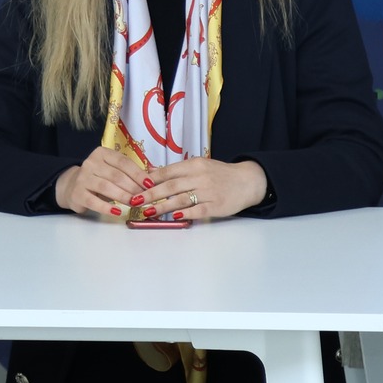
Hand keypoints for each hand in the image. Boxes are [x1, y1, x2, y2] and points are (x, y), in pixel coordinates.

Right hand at [54, 147, 147, 218]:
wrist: (72, 186)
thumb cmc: (99, 178)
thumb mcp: (112, 171)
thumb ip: (130, 172)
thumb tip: (155, 176)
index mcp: (102, 153)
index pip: (123, 162)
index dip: (138, 173)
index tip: (150, 184)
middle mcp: (91, 163)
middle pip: (116, 175)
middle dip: (133, 187)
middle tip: (145, 197)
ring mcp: (83, 178)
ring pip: (106, 187)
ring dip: (123, 196)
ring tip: (135, 204)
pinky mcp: (77, 193)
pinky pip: (94, 201)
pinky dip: (107, 207)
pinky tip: (118, 211)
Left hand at [142, 157, 268, 221]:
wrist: (248, 181)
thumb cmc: (220, 174)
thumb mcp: (200, 166)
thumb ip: (179, 171)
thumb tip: (153, 174)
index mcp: (194, 165)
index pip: (167, 172)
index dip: (150, 180)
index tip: (135, 187)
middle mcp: (200, 176)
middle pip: (170, 186)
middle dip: (150, 194)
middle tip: (135, 201)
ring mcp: (208, 191)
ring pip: (181, 199)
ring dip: (162, 206)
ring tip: (148, 212)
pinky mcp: (216, 205)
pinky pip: (197, 210)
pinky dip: (184, 214)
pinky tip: (173, 218)